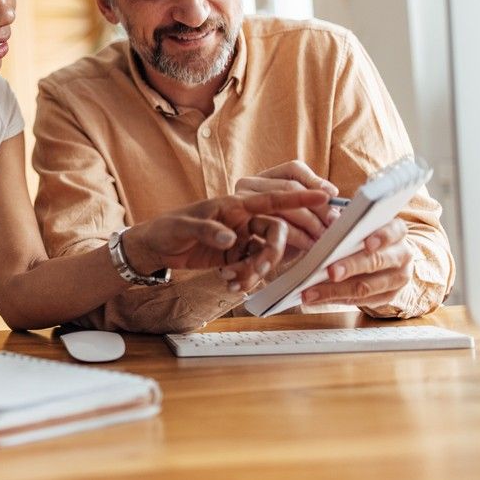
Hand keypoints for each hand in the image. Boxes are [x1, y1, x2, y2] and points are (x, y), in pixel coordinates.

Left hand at [125, 190, 329, 292]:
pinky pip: (253, 268)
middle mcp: (242, 221)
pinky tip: (230, 283)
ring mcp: (241, 240)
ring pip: (266, 255)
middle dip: (271, 254)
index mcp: (234, 206)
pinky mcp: (236, 257)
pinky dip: (246, 278)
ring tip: (233, 280)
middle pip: (275, 234)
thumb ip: (207, 231)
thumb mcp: (183, 228)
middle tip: (257, 270)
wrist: (155, 248)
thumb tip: (231, 238)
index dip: (298, 198)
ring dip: (256, 271)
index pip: (271, 200)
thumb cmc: (166, 228)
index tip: (324, 196)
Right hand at [236, 161, 339, 251]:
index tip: (332, 196)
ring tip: (324, 237)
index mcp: (265, 178)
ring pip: (283, 205)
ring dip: (309, 223)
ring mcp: (241, 201)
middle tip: (334, 224)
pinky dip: (298, 236)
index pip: (293, 169)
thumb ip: (312, 206)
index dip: (315, 181)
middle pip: (290, 186)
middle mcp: (249, 184)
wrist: (252, 264)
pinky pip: (275, 226)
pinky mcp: (241, 222)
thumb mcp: (295, 218)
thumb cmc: (277, 238)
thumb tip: (337, 203)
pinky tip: (309, 245)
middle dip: (317, 207)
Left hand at [301, 218, 413, 307]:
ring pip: (367, 287)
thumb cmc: (364, 236)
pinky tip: (318, 297)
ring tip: (312, 292)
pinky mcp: (388, 296)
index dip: (381, 237)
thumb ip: (345, 222)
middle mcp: (402, 255)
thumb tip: (330, 218)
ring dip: (336, 290)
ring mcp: (397, 278)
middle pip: (376, 261)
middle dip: (351, 267)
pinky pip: (362, 301)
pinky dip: (336, 299)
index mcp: (396, 231)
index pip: (393, 231)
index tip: (367, 243)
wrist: (385, 260)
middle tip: (330, 272)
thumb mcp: (358, 225)